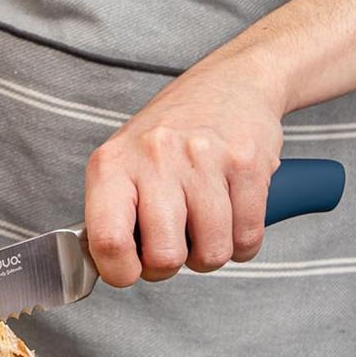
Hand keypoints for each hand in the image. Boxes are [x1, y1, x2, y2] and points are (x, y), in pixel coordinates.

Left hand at [84, 60, 284, 285]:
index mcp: (112, 164)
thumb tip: (107, 267)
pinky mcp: (248, 166)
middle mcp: (154, 159)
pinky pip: (247, 239)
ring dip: (208, 254)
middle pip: (164, 256)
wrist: (228, 84)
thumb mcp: (121, 163)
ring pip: (211, 253)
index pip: (107, 240)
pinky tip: (230, 217)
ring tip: (201, 225)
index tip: (128, 271)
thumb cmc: (167, 135)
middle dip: (169, 265)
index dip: (120, 272)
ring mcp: (203, 161)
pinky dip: (241, 243)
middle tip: (172, 244)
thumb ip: (110, 213)